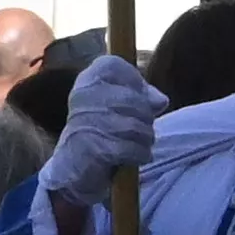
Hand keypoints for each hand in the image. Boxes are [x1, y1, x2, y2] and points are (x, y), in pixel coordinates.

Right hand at [41, 54, 164, 212]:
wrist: (74, 169)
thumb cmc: (101, 131)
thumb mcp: (118, 107)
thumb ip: (141, 97)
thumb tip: (160, 100)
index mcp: (87, 81)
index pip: (115, 65)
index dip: (134, 81)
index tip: (137, 98)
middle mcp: (83, 97)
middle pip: (134, 100)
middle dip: (146, 118)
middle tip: (141, 130)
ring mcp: (86, 122)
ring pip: (137, 126)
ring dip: (146, 139)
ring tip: (140, 144)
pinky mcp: (94, 148)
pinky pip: (132, 148)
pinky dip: (141, 154)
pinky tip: (138, 156)